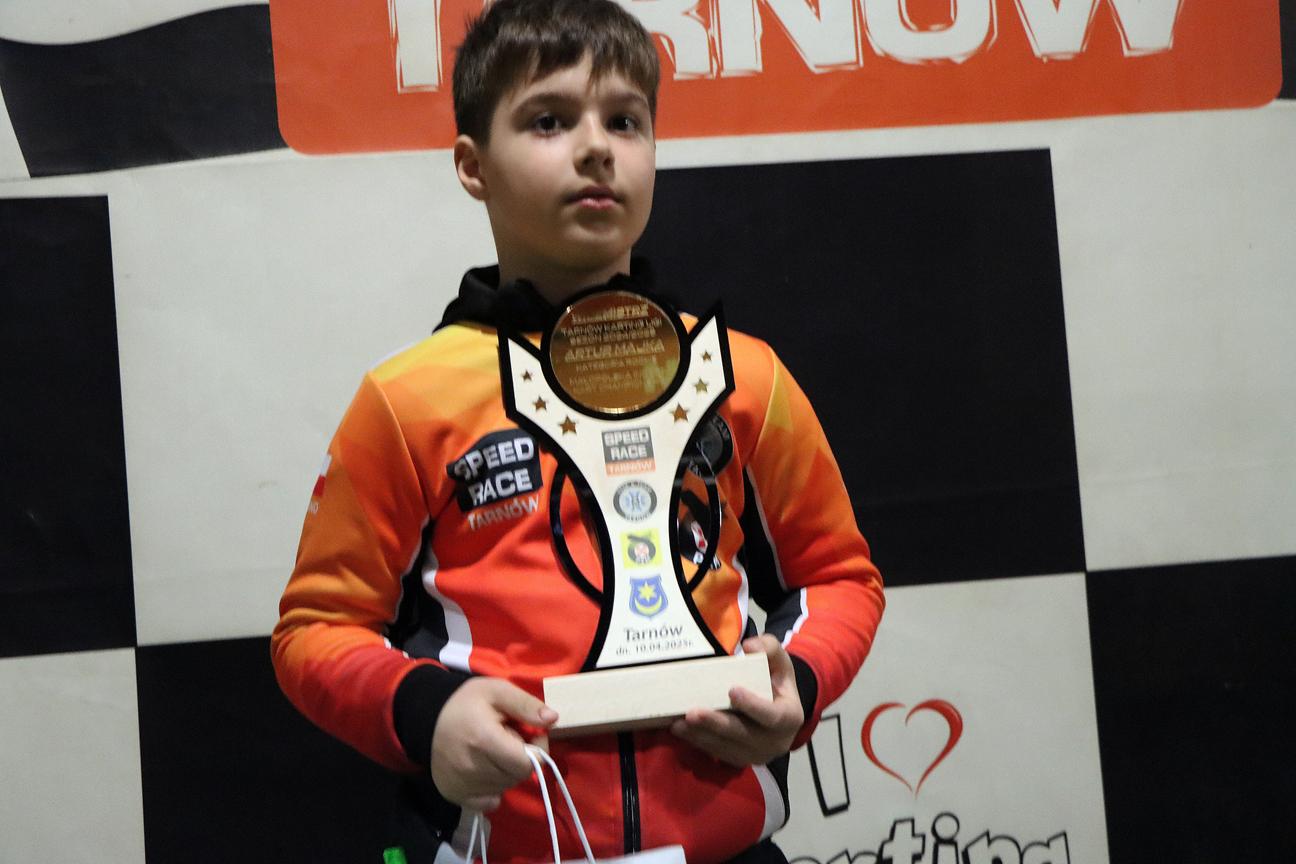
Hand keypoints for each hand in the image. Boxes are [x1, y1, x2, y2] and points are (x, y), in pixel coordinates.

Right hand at [431, 677, 557, 811]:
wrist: (426, 717)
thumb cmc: (466, 702)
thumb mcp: (497, 691)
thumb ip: (526, 705)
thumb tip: (553, 720)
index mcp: (484, 740)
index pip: (527, 763)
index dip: (536, 750)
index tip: (529, 735)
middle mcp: (472, 768)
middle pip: (517, 776)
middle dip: (521, 759)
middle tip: (509, 740)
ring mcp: (462, 785)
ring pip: (505, 787)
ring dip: (507, 771)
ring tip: (494, 751)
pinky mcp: (454, 794)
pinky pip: (488, 802)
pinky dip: (493, 789)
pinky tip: (485, 769)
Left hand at [670, 635, 803, 766]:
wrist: (779, 710)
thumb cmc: (776, 681)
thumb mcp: (779, 661)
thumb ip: (768, 648)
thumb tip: (749, 647)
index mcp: (790, 718)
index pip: (772, 715)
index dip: (752, 705)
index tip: (732, 691)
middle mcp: (775, 742)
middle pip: (742, 735)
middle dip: (715, 724)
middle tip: (692, 712)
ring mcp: (756, 755)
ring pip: (725, 747)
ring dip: (700, 736)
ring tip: (677, 723)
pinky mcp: (738, 760)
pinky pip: (716, 752)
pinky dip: (697, 741)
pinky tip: (680, 730)